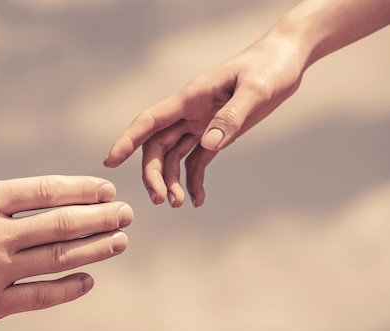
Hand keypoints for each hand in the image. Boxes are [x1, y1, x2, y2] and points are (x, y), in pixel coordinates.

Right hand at [103, 32, 305, 206]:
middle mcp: (188, 112)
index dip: (127, 141)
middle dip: (153, 173)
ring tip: (180, 203)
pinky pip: (196, 160)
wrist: (285, 61)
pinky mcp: (216, 133)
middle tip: (161, 200)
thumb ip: (231, 116)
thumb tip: (207, 144)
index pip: (149, 122)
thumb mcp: (256, 90)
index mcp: (190, 98)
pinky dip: (193, 180)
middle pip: (156, 146)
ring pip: (172, 156)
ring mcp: (200, 124)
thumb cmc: (269, 68)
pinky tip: (198, 199)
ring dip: (170, 180)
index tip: (110, 163)